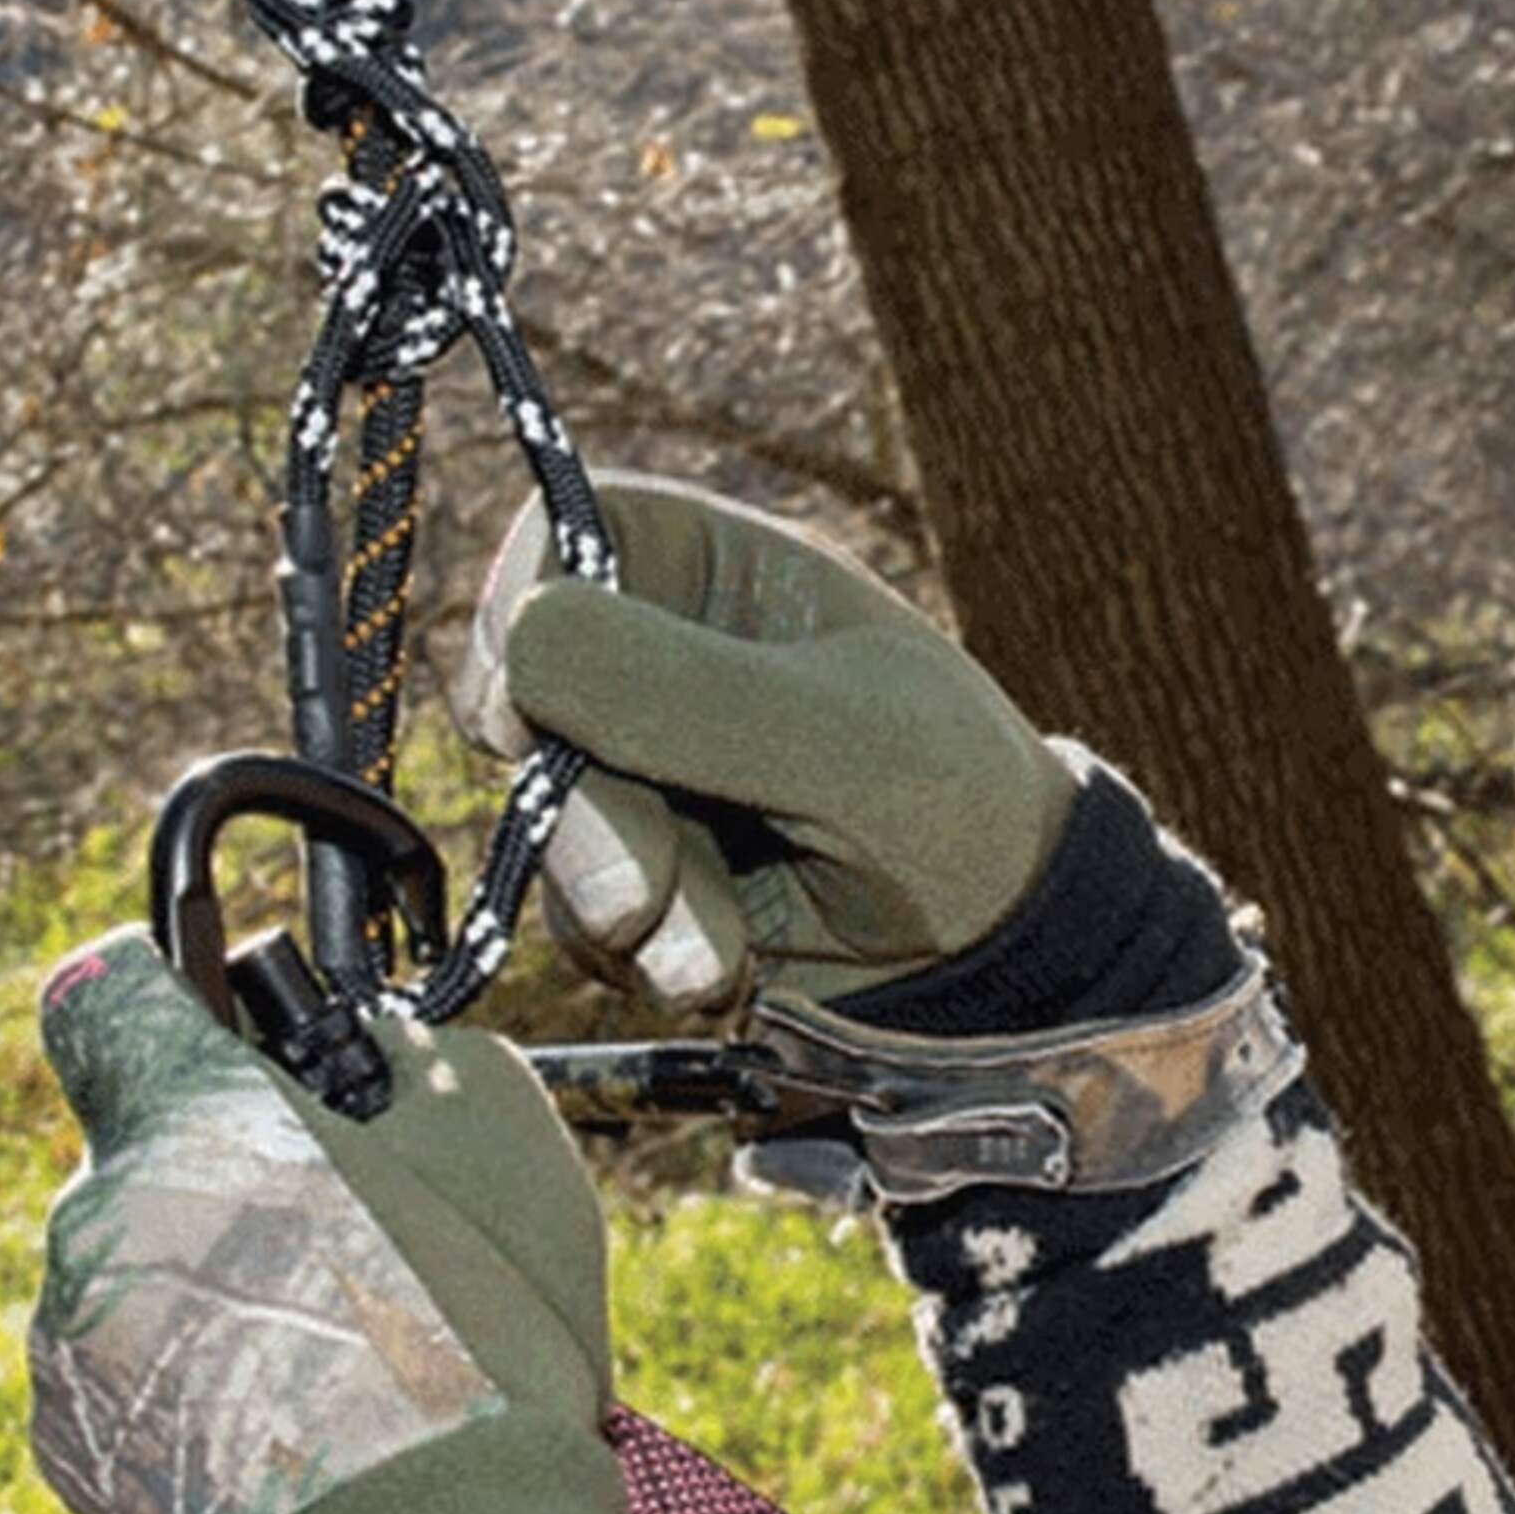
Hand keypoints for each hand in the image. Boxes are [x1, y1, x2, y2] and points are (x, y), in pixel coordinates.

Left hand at [31, 929, 657, 1513]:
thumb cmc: (471, 1358)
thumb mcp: (502, 1143)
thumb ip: (418, 1055)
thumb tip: (377, 1054)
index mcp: (185, 1119)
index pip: (110, 993)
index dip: (171, 992)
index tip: (233, 1030)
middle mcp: (95, 1220)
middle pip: (151, 1146)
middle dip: (240, 1169)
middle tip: (365, 1229)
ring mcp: (68, 1350)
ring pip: (144, 1265)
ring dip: (224, 1282)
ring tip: (351, 1355)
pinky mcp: (75, 1460)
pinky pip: (135, 1375)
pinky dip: (205, 1383)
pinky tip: (307, 1430)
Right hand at [449, 475, 1075, 1007]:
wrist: (999, 956)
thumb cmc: (954, 802)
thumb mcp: (840, 741)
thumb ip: (686, 692)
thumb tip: (520, 640)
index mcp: (704, 566)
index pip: (556, 544)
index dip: (514, 627)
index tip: (518, 721)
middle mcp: (650, 658)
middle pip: (527, 707)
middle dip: (582, 818)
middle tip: (638, 899)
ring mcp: (634, 772)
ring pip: (544, 828)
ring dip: (624, 907)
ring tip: (717, 957)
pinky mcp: (636, 874)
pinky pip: (578, 917)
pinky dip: (641, 956)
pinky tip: (724, 969)